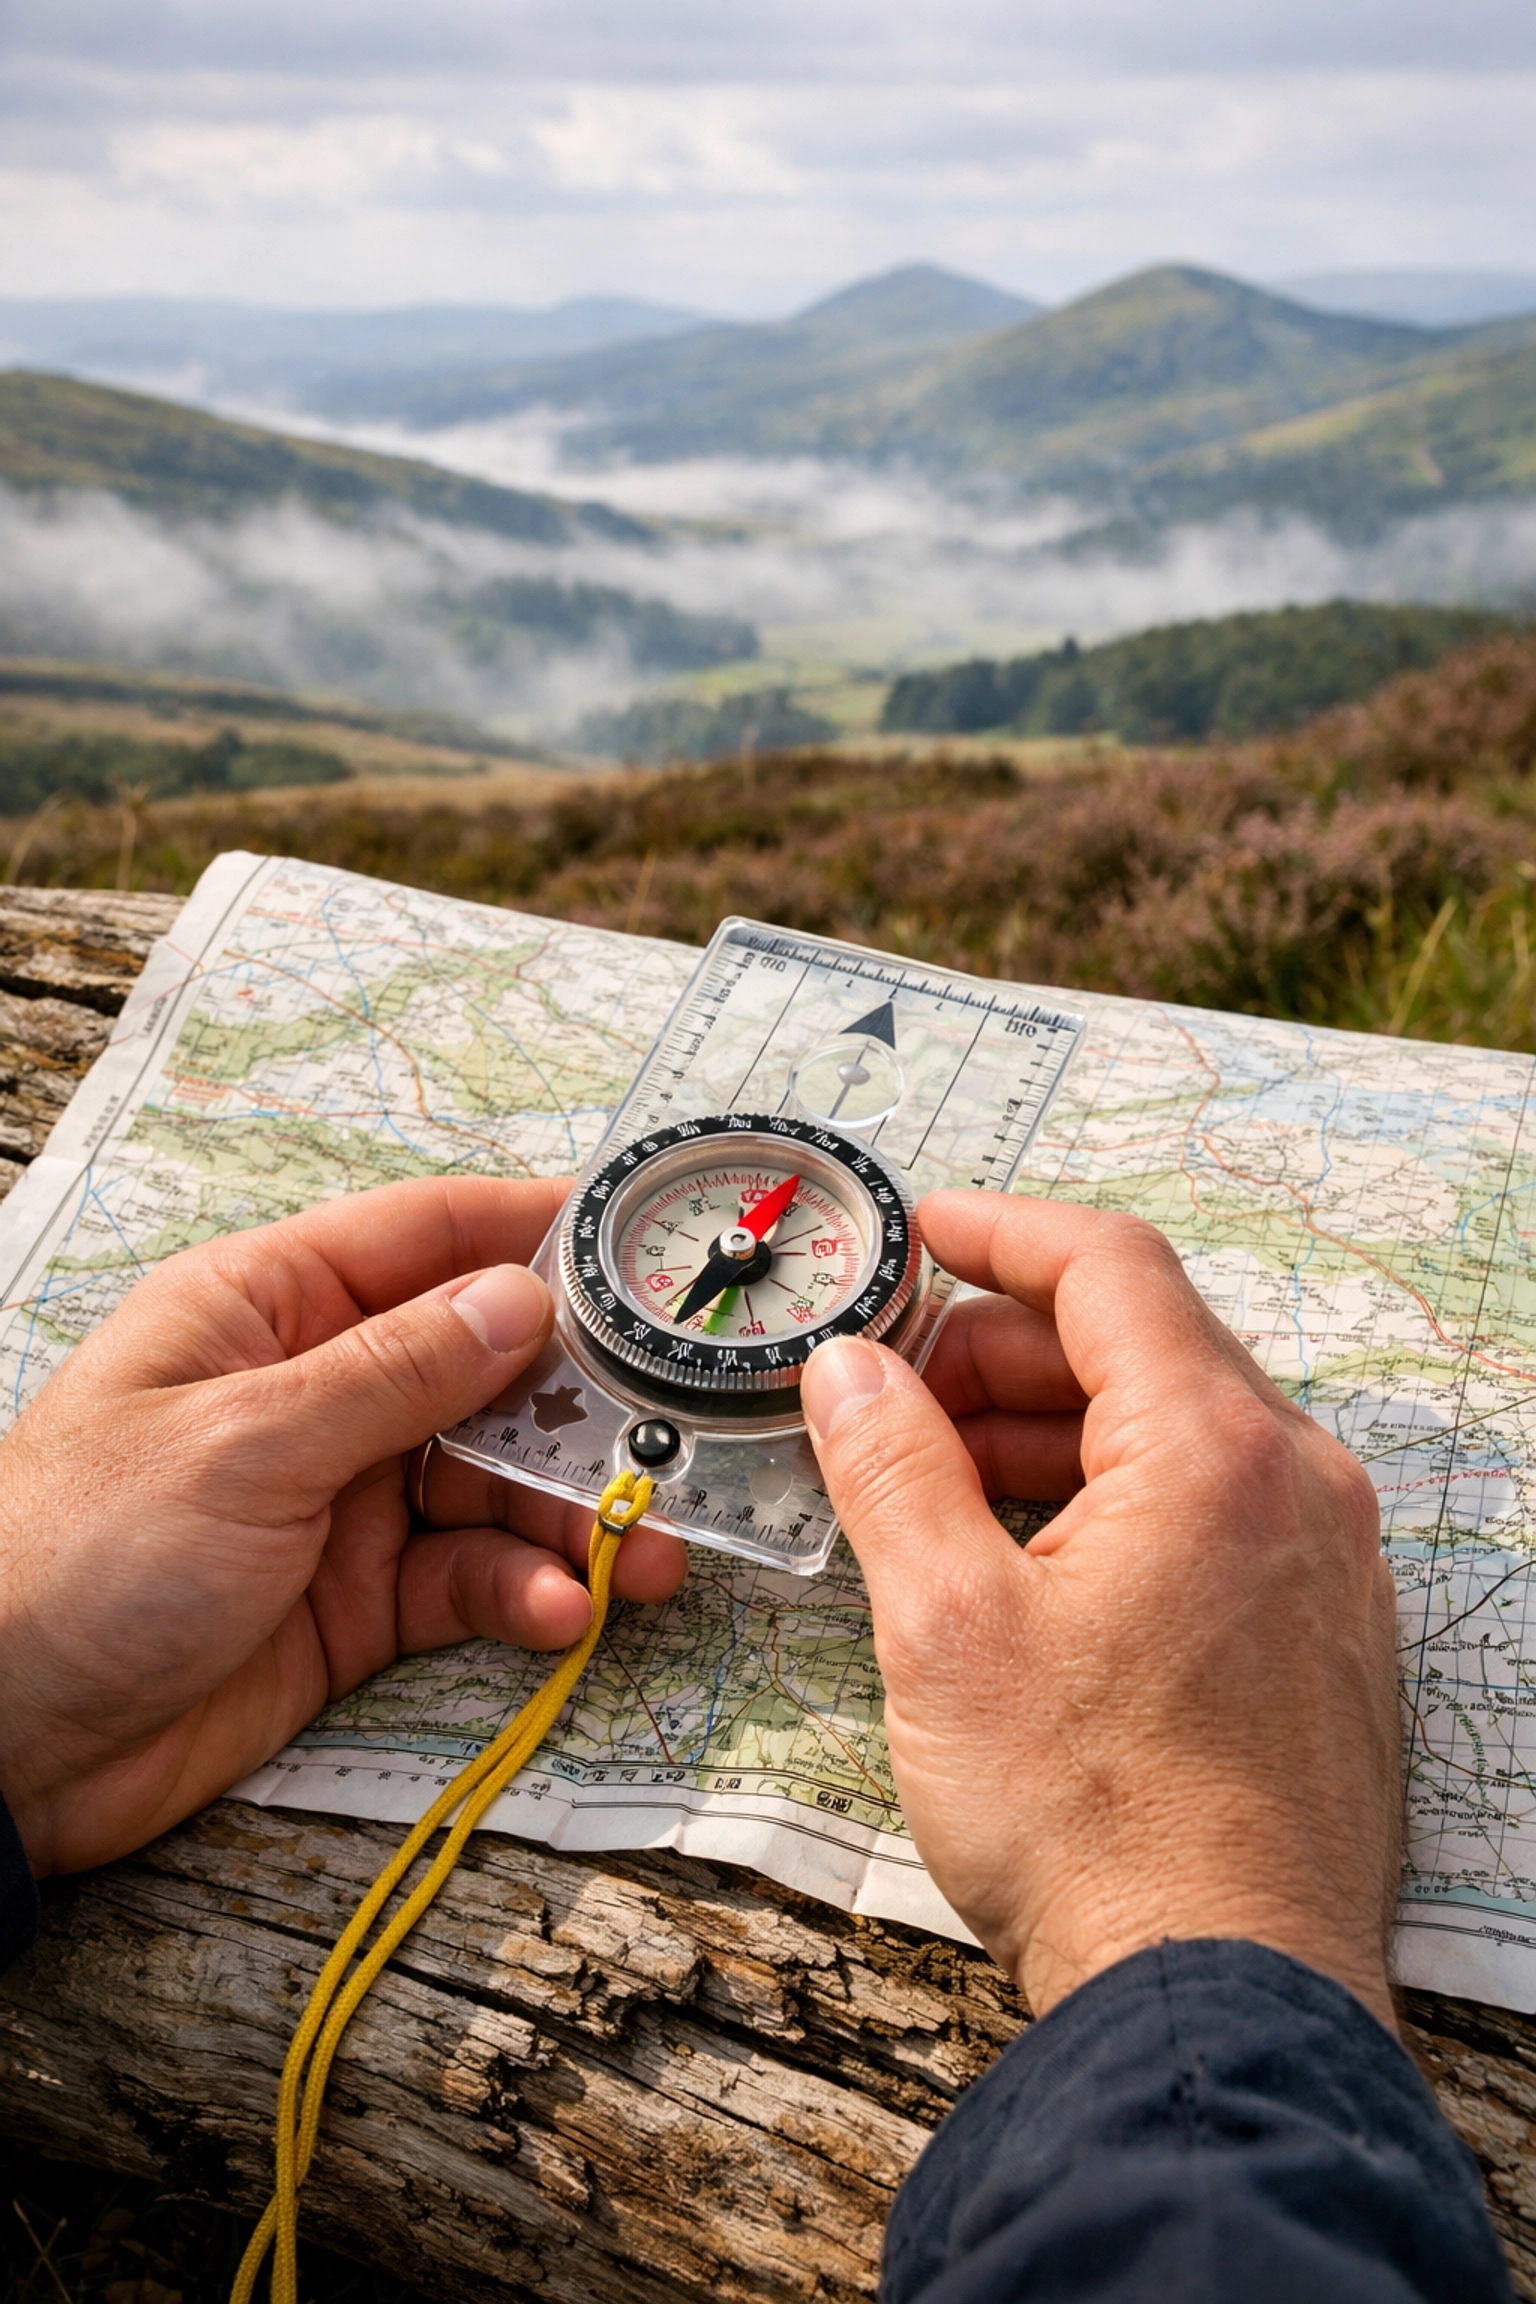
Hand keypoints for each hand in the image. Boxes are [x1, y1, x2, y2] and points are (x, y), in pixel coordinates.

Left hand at [0, 1177, 686, 1876]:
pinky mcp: (358, 1601)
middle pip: (481, 1365)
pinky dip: (519, 1589)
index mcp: (265, 1308)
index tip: (639, 1240)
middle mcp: (314, 1390)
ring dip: (571, 1514)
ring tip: (643, 1556)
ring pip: (492, 1479)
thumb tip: (520, 1298)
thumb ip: (396, 1372)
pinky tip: (553, 1612)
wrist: (0, 1750)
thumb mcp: (246, 1443)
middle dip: (577, 1401)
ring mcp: (340, 1497)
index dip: (531, 1231)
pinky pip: (468, 1575)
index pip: (421, 1236)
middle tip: (671, 1430)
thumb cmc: (81, 1559)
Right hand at [801, 1193, 1399, 2031]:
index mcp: (1218, 1451)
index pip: (1111, 1266)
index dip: (999, 1230)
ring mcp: (1325, 1565)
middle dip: (1002, 1348)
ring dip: (1051, 1427)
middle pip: (1142, 1346)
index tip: (918, 1231)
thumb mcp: (945, 1627)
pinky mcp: (1320, 1637)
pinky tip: (1026, 1557)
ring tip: (935, 1478)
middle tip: (891, 1389)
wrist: (1220, 2003)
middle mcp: (1298, 1487)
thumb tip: (850, 1370)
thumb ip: (891, 1467)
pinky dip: (1112, 1498)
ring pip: (1175, 1433)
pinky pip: (1211, 1512)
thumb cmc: (1097, 1827)